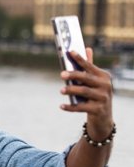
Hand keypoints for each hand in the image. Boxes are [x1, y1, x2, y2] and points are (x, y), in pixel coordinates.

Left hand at [60, 48, 114, 166]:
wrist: (103, 118)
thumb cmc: (95, 95)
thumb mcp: (94, 82)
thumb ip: (89, 67)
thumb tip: (87, 48)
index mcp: (103, 76)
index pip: (89, 66)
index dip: (79, 59)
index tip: (69, 52)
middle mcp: (105, 85)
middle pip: (87, 78)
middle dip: (74, 75)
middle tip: (62, 74)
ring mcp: (103, 98)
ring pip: (84, 92)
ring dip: (72, 90)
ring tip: (61, 90)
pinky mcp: (98, 110)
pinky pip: (82, 107)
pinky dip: (71, 107)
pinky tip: (61, 106)